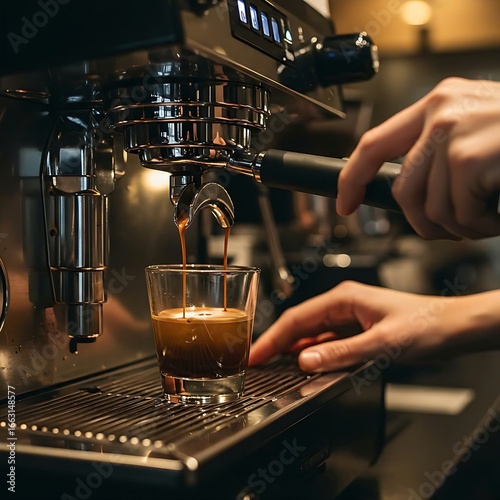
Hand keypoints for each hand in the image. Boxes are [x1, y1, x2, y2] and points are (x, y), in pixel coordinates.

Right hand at [249, 281, 499, 371]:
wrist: (455, 326)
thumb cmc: (427, 324)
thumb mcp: (382, 343)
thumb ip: (341, 353)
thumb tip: (305, 361)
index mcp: (344, 298)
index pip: (297, 318)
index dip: (273, 337)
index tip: (255, 353)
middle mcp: (343, 304)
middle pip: (300, 324)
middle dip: (276, 342)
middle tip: (256, 361)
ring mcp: (350, 316)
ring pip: (312, 333)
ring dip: (292, 347)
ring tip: (272, 363)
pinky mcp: (357, 328)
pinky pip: (327, 340)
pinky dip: (312, 352)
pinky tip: (305, 362)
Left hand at [336, 77, 499, 239]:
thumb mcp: (477, 131)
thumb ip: (438, 153)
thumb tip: (406, 191)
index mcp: (436, 105)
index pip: (373, 144)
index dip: (352, 179)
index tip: (345, 205)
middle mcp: (440, 112)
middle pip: (402, 191)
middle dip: (424, 223)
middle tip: (454, 228)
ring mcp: (454, 133)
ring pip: (428, 208)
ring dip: (459, 226)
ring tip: (487, 216)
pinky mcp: (471, 158)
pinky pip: (457, 213)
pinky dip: (480, 226)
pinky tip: (499, 214)